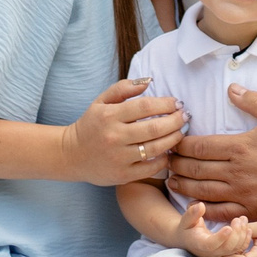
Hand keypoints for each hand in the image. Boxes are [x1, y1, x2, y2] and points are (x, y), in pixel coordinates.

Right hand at [59, 78, 186, 186]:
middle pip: (154, 128)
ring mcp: (119, 158)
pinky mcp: (122, 175)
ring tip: (180, 132)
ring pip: (155, 148)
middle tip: (185, 117)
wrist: (71, 155)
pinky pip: (150, 168)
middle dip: (176, 121)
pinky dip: (163, 159)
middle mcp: (114, 137)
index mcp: (109, 116)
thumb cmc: (91, 125)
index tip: (176, 103)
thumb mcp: (101, 102)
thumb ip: (123, 88)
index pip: (145, 106)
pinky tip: (167, 151)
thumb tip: (149, 81)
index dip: (166, 104)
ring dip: (174, 139)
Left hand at [167, 87, 256, 218]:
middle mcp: (237, 172)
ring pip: (202, 192)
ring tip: (172, 182)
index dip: (181, 144)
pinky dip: (203, 209)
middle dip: (176, 164)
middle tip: (165, 161)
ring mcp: (244, 194)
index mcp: (241, 146)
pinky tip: (194, 206)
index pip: (199, 145)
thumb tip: (231, 89)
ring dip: (183, 187)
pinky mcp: (254, 211)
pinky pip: (221, 213)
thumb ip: (254, 101)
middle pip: (195, 169)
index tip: (173, 141)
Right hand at [174, 201, 251, 256]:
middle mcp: (211, 253)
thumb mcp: (186, 219)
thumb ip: (192, 213)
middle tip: (238, 219)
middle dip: (236, 234)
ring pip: (235, 250)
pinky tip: (247, 228)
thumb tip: (201, 206)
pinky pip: (239, 250)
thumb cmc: (187, 227)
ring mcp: (220, 255)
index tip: (228, 227)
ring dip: (242, 235)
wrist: (188, 239)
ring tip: (243, 219)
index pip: (211, 245)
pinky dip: (246, 240)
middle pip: (227, 249)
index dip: (220, 238)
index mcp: (200, 244)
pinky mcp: (227, 254)